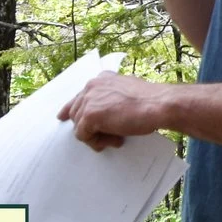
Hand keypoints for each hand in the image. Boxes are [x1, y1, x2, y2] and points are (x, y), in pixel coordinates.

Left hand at [58, 72, 173, 151]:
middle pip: (76, 113)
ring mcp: (88, 100)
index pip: (79, 96)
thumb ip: (111, 96)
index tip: (62, 116)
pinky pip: (83, 136)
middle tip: (111, 135)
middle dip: (90, 127)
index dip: (72, 108)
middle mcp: (91, 86)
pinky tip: (115, 140)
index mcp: (101, 79)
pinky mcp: (89, 116)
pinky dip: (97, 142)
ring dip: (96, 136)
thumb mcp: (127, 92)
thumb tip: (104, 111)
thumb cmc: (150, 101)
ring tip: (116, 138)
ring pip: (79, 126)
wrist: (159, 105)